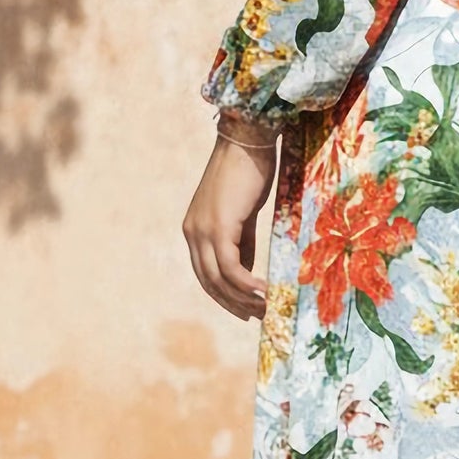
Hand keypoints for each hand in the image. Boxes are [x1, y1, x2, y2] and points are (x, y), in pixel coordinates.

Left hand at [183, 132, 276, 319]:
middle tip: (257, 315)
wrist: (247, 142)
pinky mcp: (218, 228)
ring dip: (243, 298)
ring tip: (266, 307)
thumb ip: (242, 242)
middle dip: (233, 303)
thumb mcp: (244, 214)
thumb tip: (247, 270)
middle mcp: (193, 233)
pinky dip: (247, 284)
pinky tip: (265, 290)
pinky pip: (231, 267)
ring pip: (218, 278)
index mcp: (195, 229)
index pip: (205, 273)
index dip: (225, 295)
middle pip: (209, 282)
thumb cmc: (249, 172)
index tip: (246, 309)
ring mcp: (203, 231)